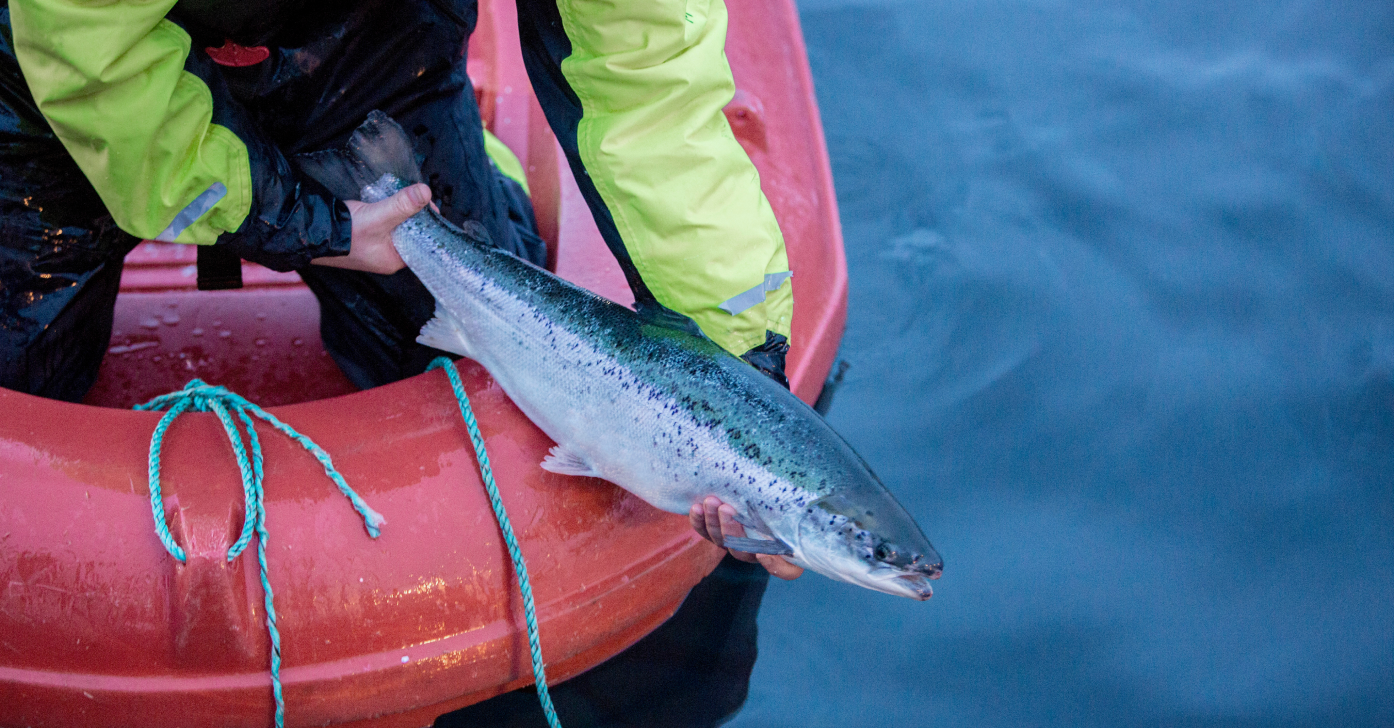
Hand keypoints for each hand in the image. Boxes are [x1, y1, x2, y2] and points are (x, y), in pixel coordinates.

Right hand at [310, 183, 431, 273]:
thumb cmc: (344, 232)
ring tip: (403, 196)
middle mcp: (385, 257)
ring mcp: (374, 248)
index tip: (430, 206)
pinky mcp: (364, 237)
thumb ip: (402, 205)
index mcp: (394, 261)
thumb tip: (426, 192)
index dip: (428, 224)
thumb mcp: (378, 217)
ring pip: (397, 228)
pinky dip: (387, 212)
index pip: (422, 243)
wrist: (310, 232)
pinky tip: (387, 201)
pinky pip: (384, 224)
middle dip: (414, 216)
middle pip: (411, 234)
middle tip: (417, 197)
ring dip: (400, 212)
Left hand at [688, 496, 802, 579]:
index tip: (763, 553)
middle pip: (743, 551)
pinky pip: (706, 533)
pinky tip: (697, 507)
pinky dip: (699, 521)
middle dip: (731, 529)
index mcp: (786, 553)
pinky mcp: (720, 534)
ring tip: (710, 502)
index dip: (773, 565)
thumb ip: (804, 510)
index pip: (785, 570)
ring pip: (722, 541)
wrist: (770, 492)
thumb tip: (807, 501)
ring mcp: (738, 544)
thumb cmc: (793, 502)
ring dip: (714, 522)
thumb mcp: (803, 507)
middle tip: (726, 508)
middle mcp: (760, 553)